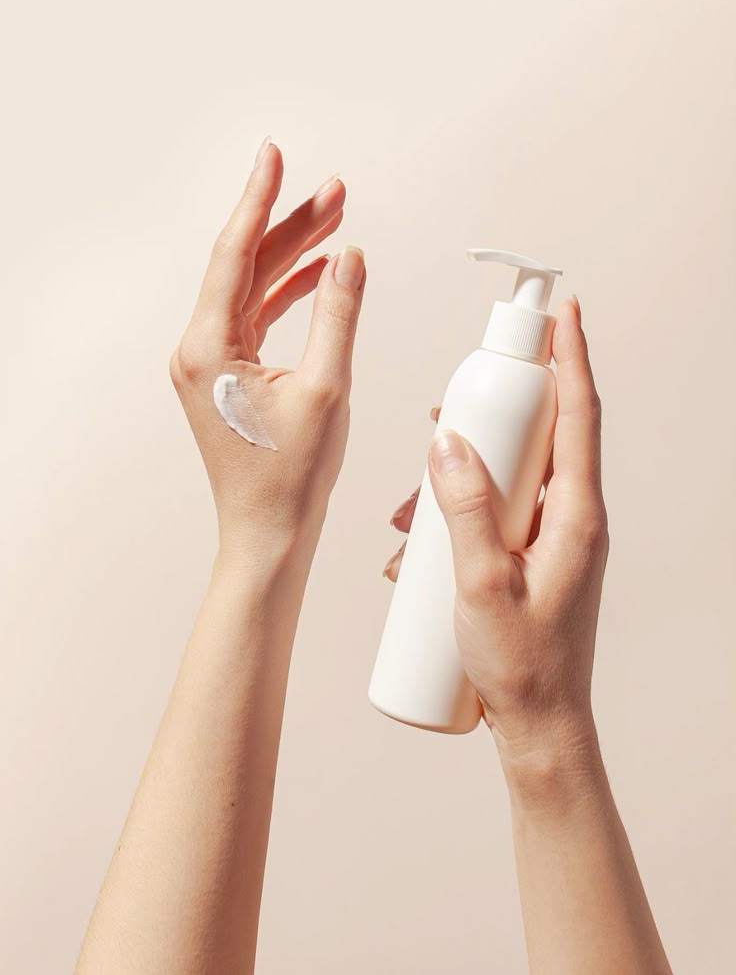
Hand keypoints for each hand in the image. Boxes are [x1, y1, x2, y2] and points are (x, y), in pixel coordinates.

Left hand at [170, 138, 365, 554]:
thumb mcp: (326, 389)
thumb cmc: (290, 476)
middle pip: (246, 266)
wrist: (270, 531)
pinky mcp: (226, 375)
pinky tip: (318, 273)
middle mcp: (199, 349)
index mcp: (209, 348)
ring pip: (253, 289)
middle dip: (290, 225)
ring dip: (292, 256)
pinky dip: (286, 293)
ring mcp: (210, 362)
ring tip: (335, 218)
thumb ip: (338, 315)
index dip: (258, 200)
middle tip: (333, 190)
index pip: (234, 254)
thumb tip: (349, 258)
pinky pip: (256, 317)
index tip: (274, 156)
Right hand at [385, 300, 607, 770]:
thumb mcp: (481, 584)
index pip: (580, 417)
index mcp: (578, 517)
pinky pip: (501, 513)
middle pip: (543, 438)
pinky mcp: (535, 559)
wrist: (540, 727)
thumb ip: (464, 509)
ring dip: (463, 477)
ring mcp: (556, 540)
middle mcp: (575, 520)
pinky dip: (462, 513)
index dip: (572, 359)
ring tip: (413, 509)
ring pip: (513, 478)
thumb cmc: (520, 666)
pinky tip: (421, 545)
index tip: (564, 312)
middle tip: (452, 408)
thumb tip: (448, 443)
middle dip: (494, 416)